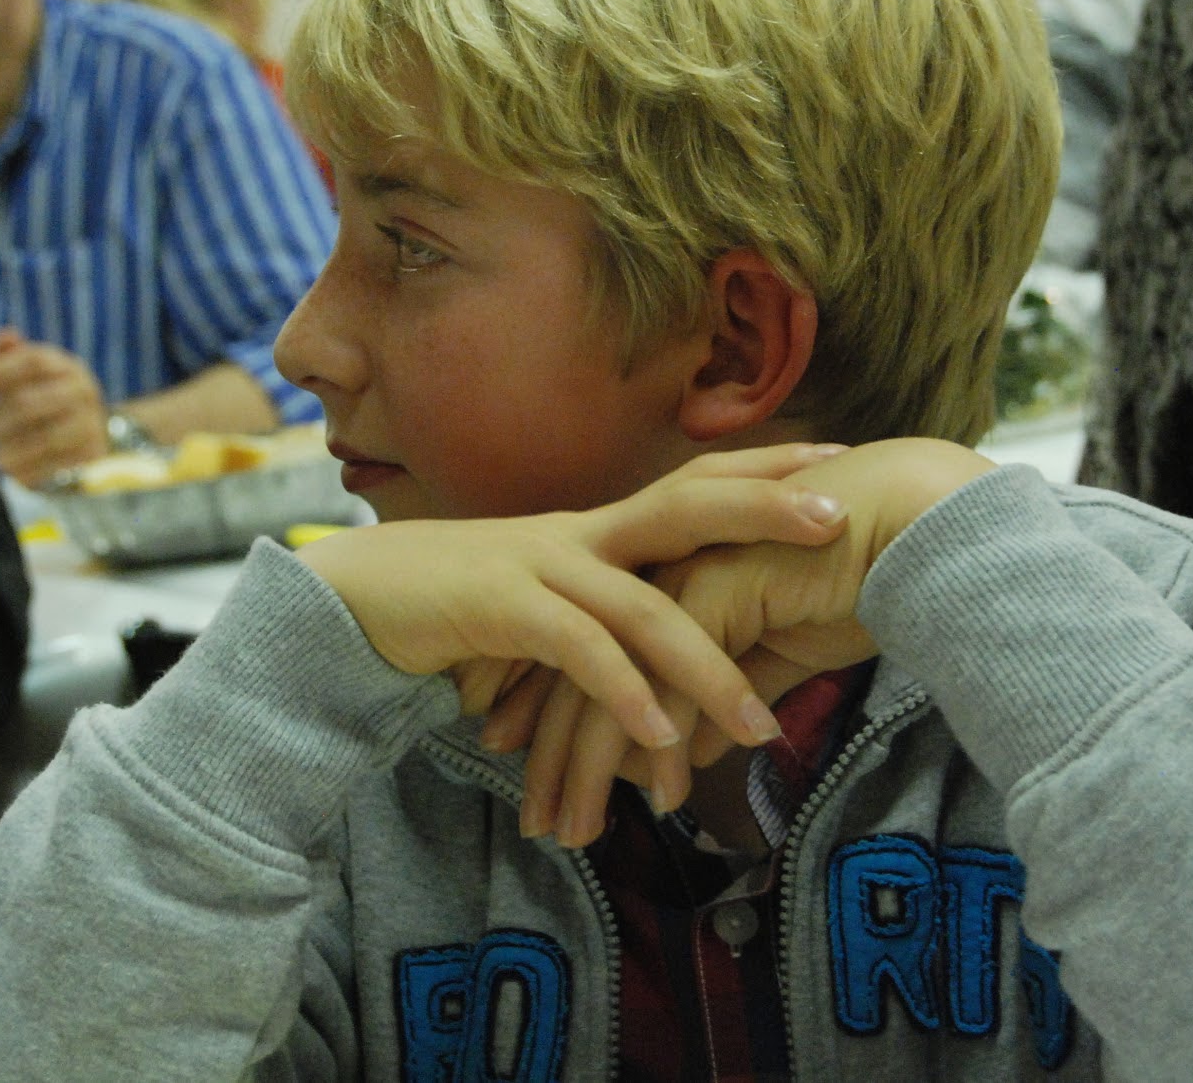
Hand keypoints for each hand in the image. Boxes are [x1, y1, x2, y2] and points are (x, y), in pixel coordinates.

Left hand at [0, 326, 108, 485]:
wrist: (90, 436)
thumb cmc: (45, 401)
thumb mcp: (31, 376)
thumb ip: (11, 357)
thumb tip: (2, 335)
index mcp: (67, 366)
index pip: (32, 359)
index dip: (0, 370)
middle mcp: (84, 390)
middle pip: (30, 402)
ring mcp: (91, 423)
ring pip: (43, 437)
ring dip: (12, 450)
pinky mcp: (92, 454)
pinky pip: (55, 465)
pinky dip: (30, 471)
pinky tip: (12, 475)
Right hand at [294, 445, 853, 763]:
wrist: (354, 598)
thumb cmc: (460, 604)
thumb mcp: (549, 601)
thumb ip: (609, 615)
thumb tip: (675, 658)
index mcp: (597, 530)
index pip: (693, 485)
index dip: (763, 469)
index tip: (837, 455)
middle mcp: (580, 536)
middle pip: (684, 507)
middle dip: (762, 509)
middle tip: (838, 516)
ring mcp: (540, 566)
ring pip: (642, 608)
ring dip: (705, 669)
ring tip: (758, 726)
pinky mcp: (501, 608)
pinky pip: (576, 651)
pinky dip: (620, 695)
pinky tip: (657, 737)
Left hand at [489, 438, 996, 846]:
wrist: (917, 528)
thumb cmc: (857, 580)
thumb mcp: (774, 655)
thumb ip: (725, 700)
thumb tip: (693, 754)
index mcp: (663, 574)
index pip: (586, 656)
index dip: (555, 719)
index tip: (533, 776)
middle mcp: (655, 572)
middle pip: (575, 674)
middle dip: (551, 757)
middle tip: (535, 826)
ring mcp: (677, 577)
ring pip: (606, 685)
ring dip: (587, 770)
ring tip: (574, 835)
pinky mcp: (714, 592)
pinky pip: (671, 684)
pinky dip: (662, 752)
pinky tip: (662, 804)